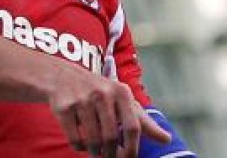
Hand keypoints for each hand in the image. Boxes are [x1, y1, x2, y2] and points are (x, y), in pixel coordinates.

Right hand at [48, 66, 169, 157]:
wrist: (59, 75)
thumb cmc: (98, 92)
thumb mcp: (121, 100)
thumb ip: (143, 120)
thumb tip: (167, 139)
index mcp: (120, 92)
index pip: (133, 128)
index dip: (132, 149)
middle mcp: (102, 93)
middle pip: (111, 138)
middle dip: (111, 154)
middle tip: (109, 157)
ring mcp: (81, 100)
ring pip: (93, 141)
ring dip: (95, 152)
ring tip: (96, 151)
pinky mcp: (64, 107)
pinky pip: (75, 139)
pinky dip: (79, 147)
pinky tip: (81, 143)